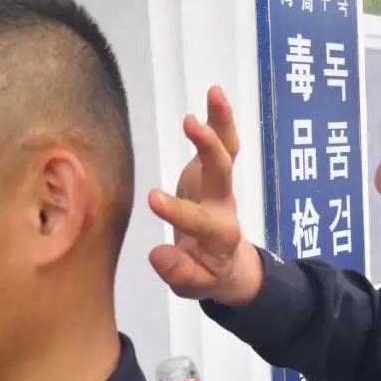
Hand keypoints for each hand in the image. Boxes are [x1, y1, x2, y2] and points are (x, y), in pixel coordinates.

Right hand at [149, 86, 262, 305]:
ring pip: (227, 152)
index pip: (198, 221)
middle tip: (191, 125)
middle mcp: (223, 205)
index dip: (177, 211)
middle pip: (221, 175)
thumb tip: (158, 254)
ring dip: (221, 124)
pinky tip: (214, 93)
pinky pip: (223, 144)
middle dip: (208, 150)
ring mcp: (220, 186)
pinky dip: (219, 119)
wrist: (227, 265)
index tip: (152, 199)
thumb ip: (178, 272)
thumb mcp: (192, 286)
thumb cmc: (206, 275)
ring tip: (214, 94)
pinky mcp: (214, 174)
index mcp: (217, 236)